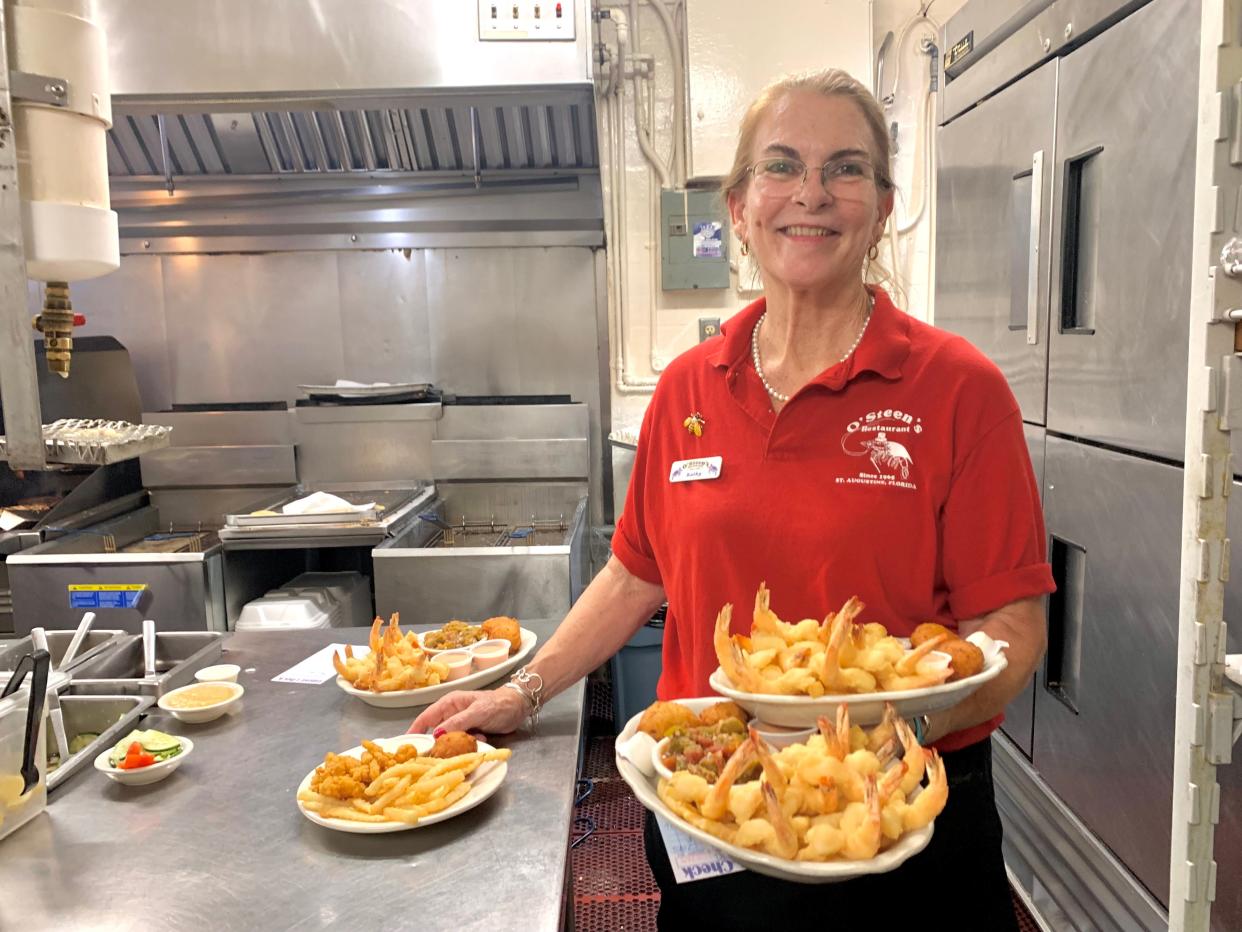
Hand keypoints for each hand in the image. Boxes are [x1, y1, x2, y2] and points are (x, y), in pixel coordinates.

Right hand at [408, 687, 527, 735]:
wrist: (518, 706)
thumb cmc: (497, 704)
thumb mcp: (476, 712)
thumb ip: (457, 723)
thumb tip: (436, 735)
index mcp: (449, 704)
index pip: (425, 718)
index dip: (414, 732)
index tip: (405, 747)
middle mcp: (452, 714)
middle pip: (436, 733)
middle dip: (438, 744)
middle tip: (436, 757)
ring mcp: (461, 724)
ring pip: (450, 741)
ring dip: (458, 745)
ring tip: (469, 743)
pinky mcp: (471, 733)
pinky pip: (463, 744)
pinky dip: (469, 745)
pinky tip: (482, 739)